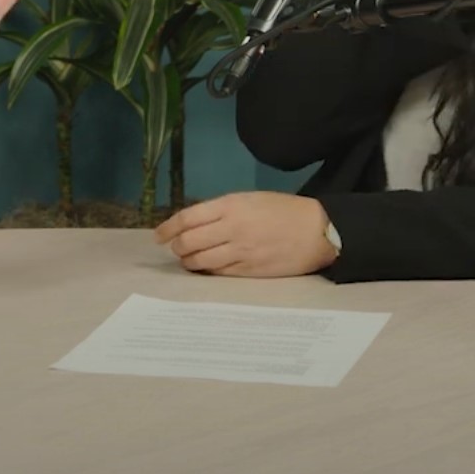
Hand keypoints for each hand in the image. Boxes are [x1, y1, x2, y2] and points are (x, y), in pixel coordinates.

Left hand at [153, 192, 337, 277]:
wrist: (316, 230)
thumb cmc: (282, 210)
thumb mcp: (249, 199)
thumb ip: (222, 210)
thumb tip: (195, 223)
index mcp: (230, 206)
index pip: (188, 218)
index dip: (168, 228)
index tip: (158, 235)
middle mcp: (231, 228)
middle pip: (190, 242)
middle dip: (177, 247)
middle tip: (176, 249)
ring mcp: (240, 252)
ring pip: (201, 261)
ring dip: (189, 262)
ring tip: (188, 261)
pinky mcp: (249, 271)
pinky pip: (219, 273)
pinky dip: (208, 272)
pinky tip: (207, 269)